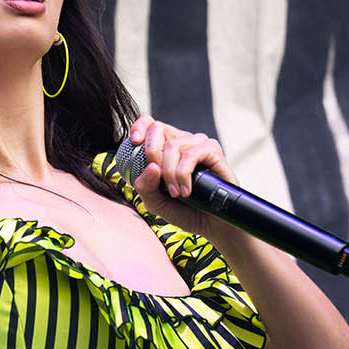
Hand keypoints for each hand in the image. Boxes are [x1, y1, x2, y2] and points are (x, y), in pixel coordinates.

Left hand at [124, 116, 238, 237]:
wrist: (210, 224)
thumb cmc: (183, 209)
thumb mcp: (155, 201)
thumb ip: (145, 187)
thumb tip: (151, 167)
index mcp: (165, 148)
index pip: (150, 125)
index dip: (140, 126)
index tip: (134, 142)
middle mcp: (182, 141)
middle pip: (158, 128)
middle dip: (151, 153)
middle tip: (157, 179)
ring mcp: (198, 144)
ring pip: (174, 144)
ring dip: (169, 172)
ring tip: (175, 193)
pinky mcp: (213, 151)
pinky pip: (191, 155)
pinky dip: (183, 174)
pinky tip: (186, 191)